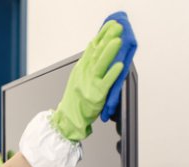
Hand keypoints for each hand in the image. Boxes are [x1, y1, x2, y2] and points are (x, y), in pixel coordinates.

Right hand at [50, 20, 124, 140]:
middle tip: (116, 29)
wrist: (68, 118)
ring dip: (109, 53)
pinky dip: (112, 74)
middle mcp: (85, 74)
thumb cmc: (75, 99)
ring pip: (100, 65)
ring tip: (117, 42)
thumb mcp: (79, 77)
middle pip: (96, 53)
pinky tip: (119, 66)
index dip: (101, 36)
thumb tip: (96, 48)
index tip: (109, 26)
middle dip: (107, 39)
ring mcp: (90, 84)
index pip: (92, 48)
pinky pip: (106, 83)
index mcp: (81, 68)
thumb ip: (88, 63)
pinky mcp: (97, 95)